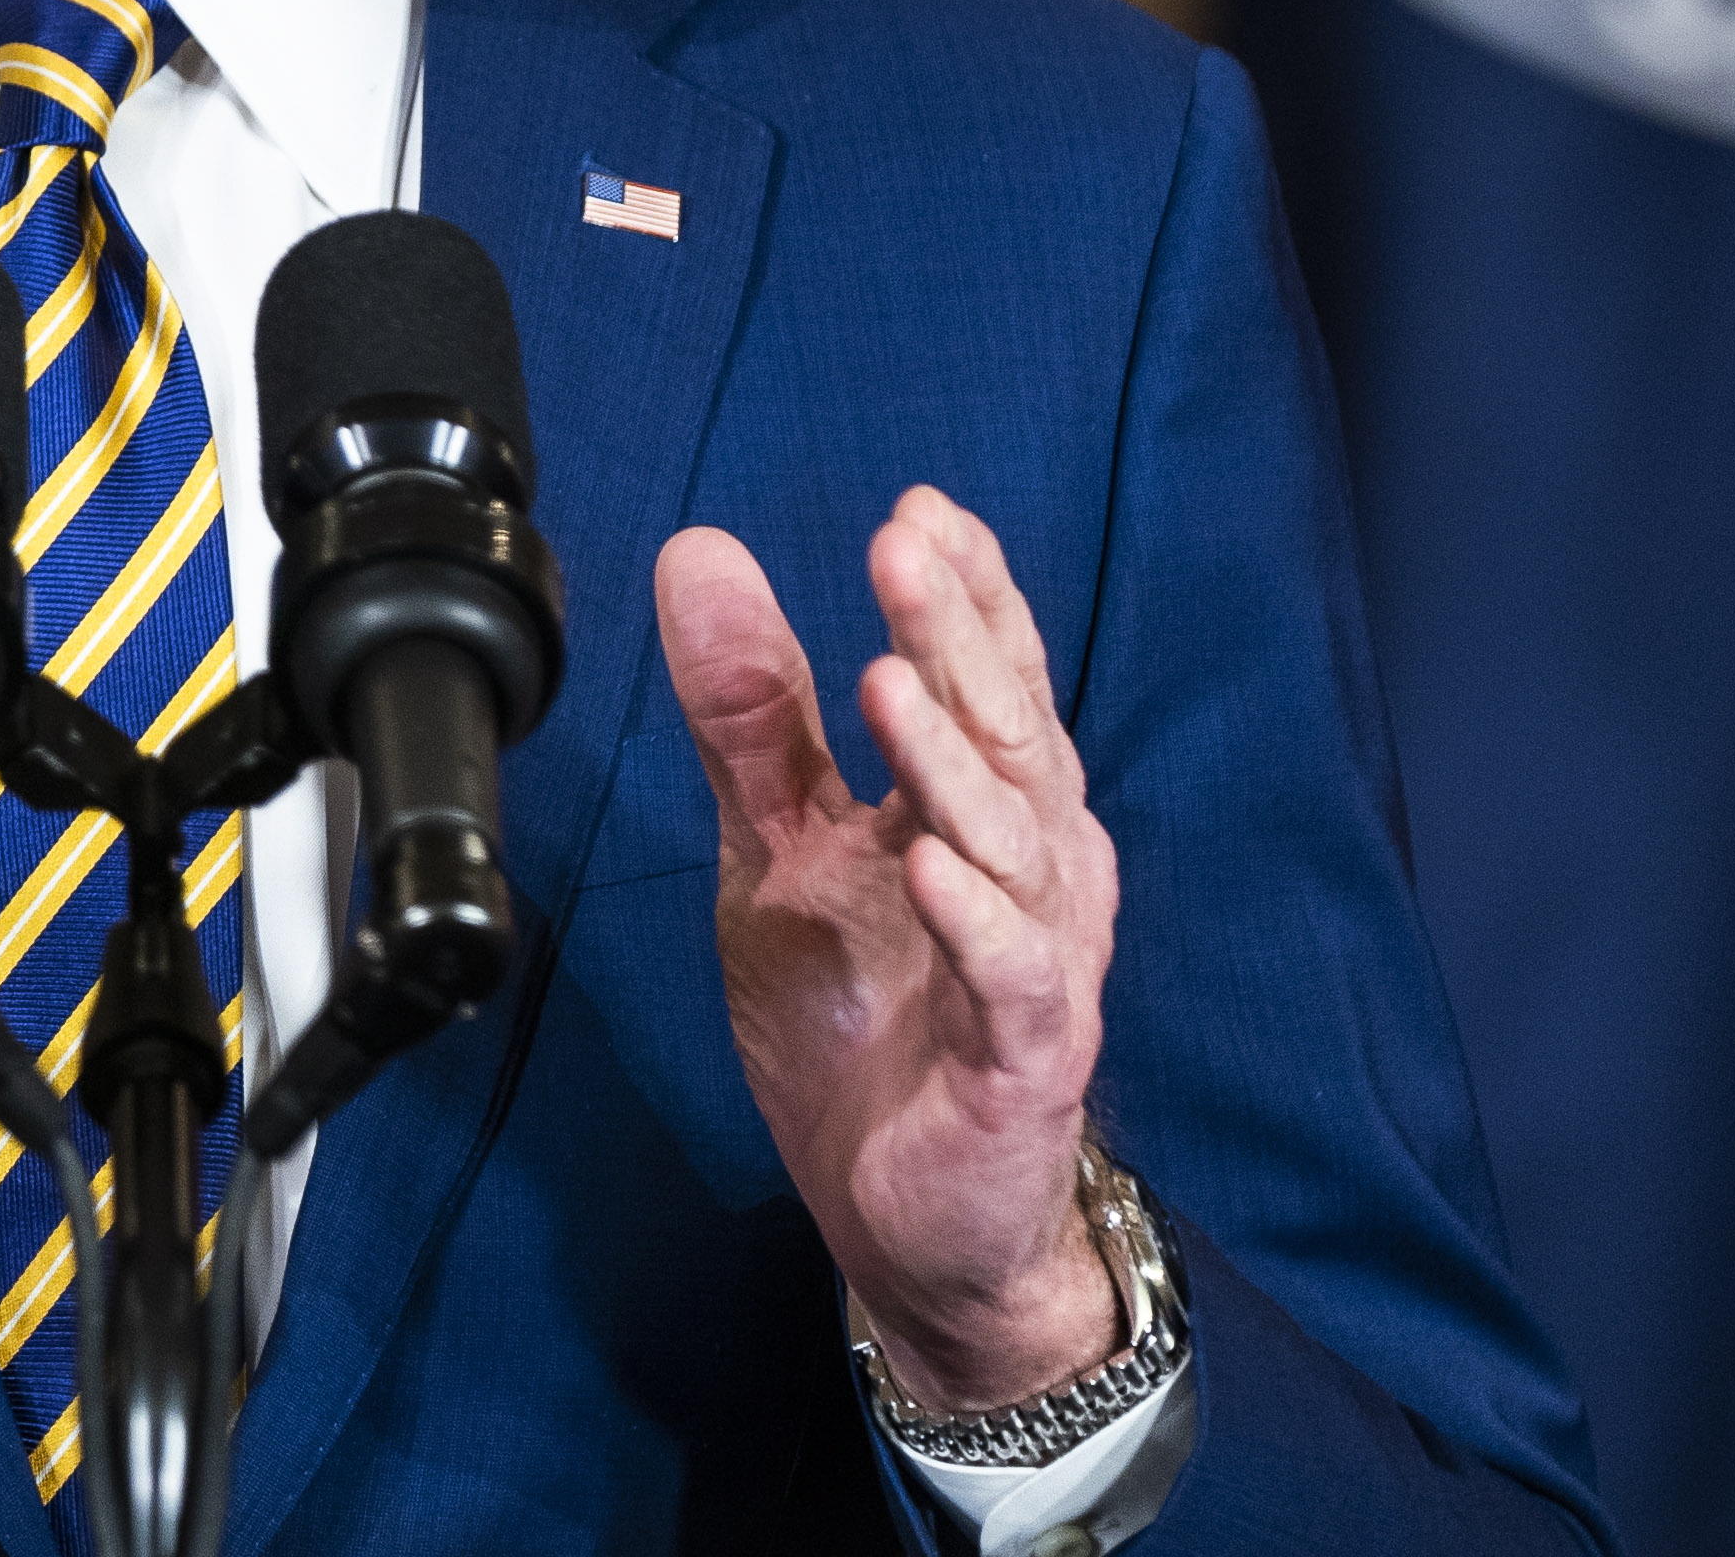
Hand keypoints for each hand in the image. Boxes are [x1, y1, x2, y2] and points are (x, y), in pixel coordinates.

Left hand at [655, 491, 1119, 1416]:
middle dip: (959, 637)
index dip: (967, 593)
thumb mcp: (779, 851)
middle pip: (1009, 732)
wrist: (912, 1223)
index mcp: (984, 810)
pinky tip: (927, 864)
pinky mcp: (1025, 1062)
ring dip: (954, 761)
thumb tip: (697, 551)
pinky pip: (1011, 977)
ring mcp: (1037, 963)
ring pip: (1016, 842)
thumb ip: (753, 714)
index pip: (989, 679)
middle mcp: (1032, 869)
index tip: (919, 511)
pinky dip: (976, 918)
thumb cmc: (864, 1025)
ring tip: (892, 681)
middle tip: (904, 548)